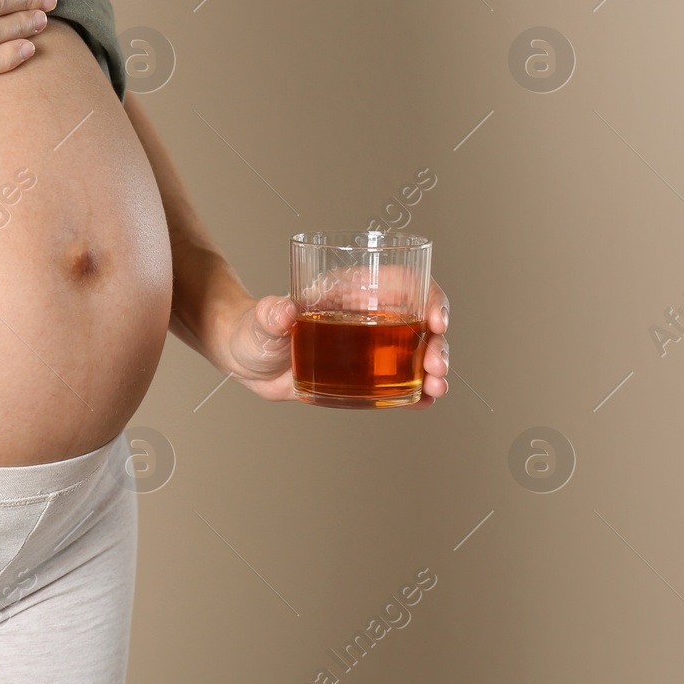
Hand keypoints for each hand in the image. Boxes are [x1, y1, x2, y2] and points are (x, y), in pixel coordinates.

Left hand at [216, 279, 450, 407]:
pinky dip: (416, 390)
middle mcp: (367, 314)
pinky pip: (398, 380)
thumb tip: (283, 311)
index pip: (403, 282)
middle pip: (418, 320)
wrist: (246, 361)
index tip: (436, 321)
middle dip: (437, 342)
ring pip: (415, 351)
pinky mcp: (362, 374)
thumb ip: (271, 313)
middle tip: (436, 367)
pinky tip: (426, 400)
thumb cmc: (254, 328)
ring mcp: (368, 345)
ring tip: (436, 388)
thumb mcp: (262, 319)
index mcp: (351, 289)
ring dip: (433, 368)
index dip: (429, 296)